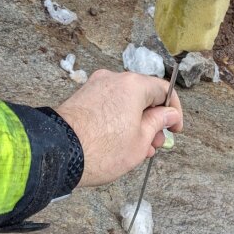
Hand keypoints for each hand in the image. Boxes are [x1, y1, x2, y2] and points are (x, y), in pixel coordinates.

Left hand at [56, 69, 182, 186]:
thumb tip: (169, 113)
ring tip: (136, 148)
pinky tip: (119, 141)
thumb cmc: (102, 149)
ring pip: (125, 102)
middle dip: (152, 121)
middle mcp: (114, 79)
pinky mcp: (82, 98)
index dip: (174, 111)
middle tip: (154, 144)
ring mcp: (95, 87)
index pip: (164, 90)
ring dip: (135, 122)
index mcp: (134, 85)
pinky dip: (118, 119)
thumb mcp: (141, 141)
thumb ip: (158, 122)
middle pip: (143, 96)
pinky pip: (109, 105)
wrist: (59, 154)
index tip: (174, 128)